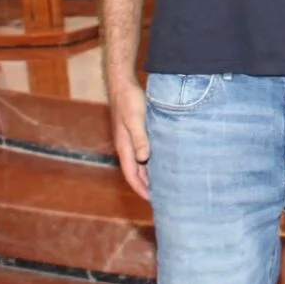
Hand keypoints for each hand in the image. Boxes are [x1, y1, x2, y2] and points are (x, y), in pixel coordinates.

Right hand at [108, 73, 150, 202]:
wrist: (122, 83)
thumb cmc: (129, 99)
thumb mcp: (136, 119)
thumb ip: (140, 138)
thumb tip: (143, 158)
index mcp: (124, 146)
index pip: (131, 174)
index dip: (141, 188)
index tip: (152, 200)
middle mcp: (126, 145)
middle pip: (135, 171)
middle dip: (146, 185)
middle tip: (161, 197)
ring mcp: (130, 139)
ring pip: (139, 162)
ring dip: (149, 174)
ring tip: (162, 184)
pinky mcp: (136, 131)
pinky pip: (142, 152)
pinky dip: (150, 160)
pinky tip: (161, 161)